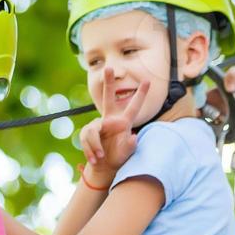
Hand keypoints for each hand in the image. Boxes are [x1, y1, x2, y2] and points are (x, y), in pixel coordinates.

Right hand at [79, 68, 150, 184]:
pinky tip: (95, 159)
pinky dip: (90, 150)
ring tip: (100, 157)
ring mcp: (97, 125)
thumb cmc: (118, 157)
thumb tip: (133, 137)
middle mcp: (110, 119)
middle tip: (109, 67)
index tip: (148, 80)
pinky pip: (86, 138)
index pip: (134, 106)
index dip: (141, 94)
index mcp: (124, 122)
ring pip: (93, 130)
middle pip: (108, 97)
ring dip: (95, 146)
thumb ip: (131, 145)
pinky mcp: (87, 133)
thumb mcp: (127, 153)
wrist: (104, 166)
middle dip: (109, 82)